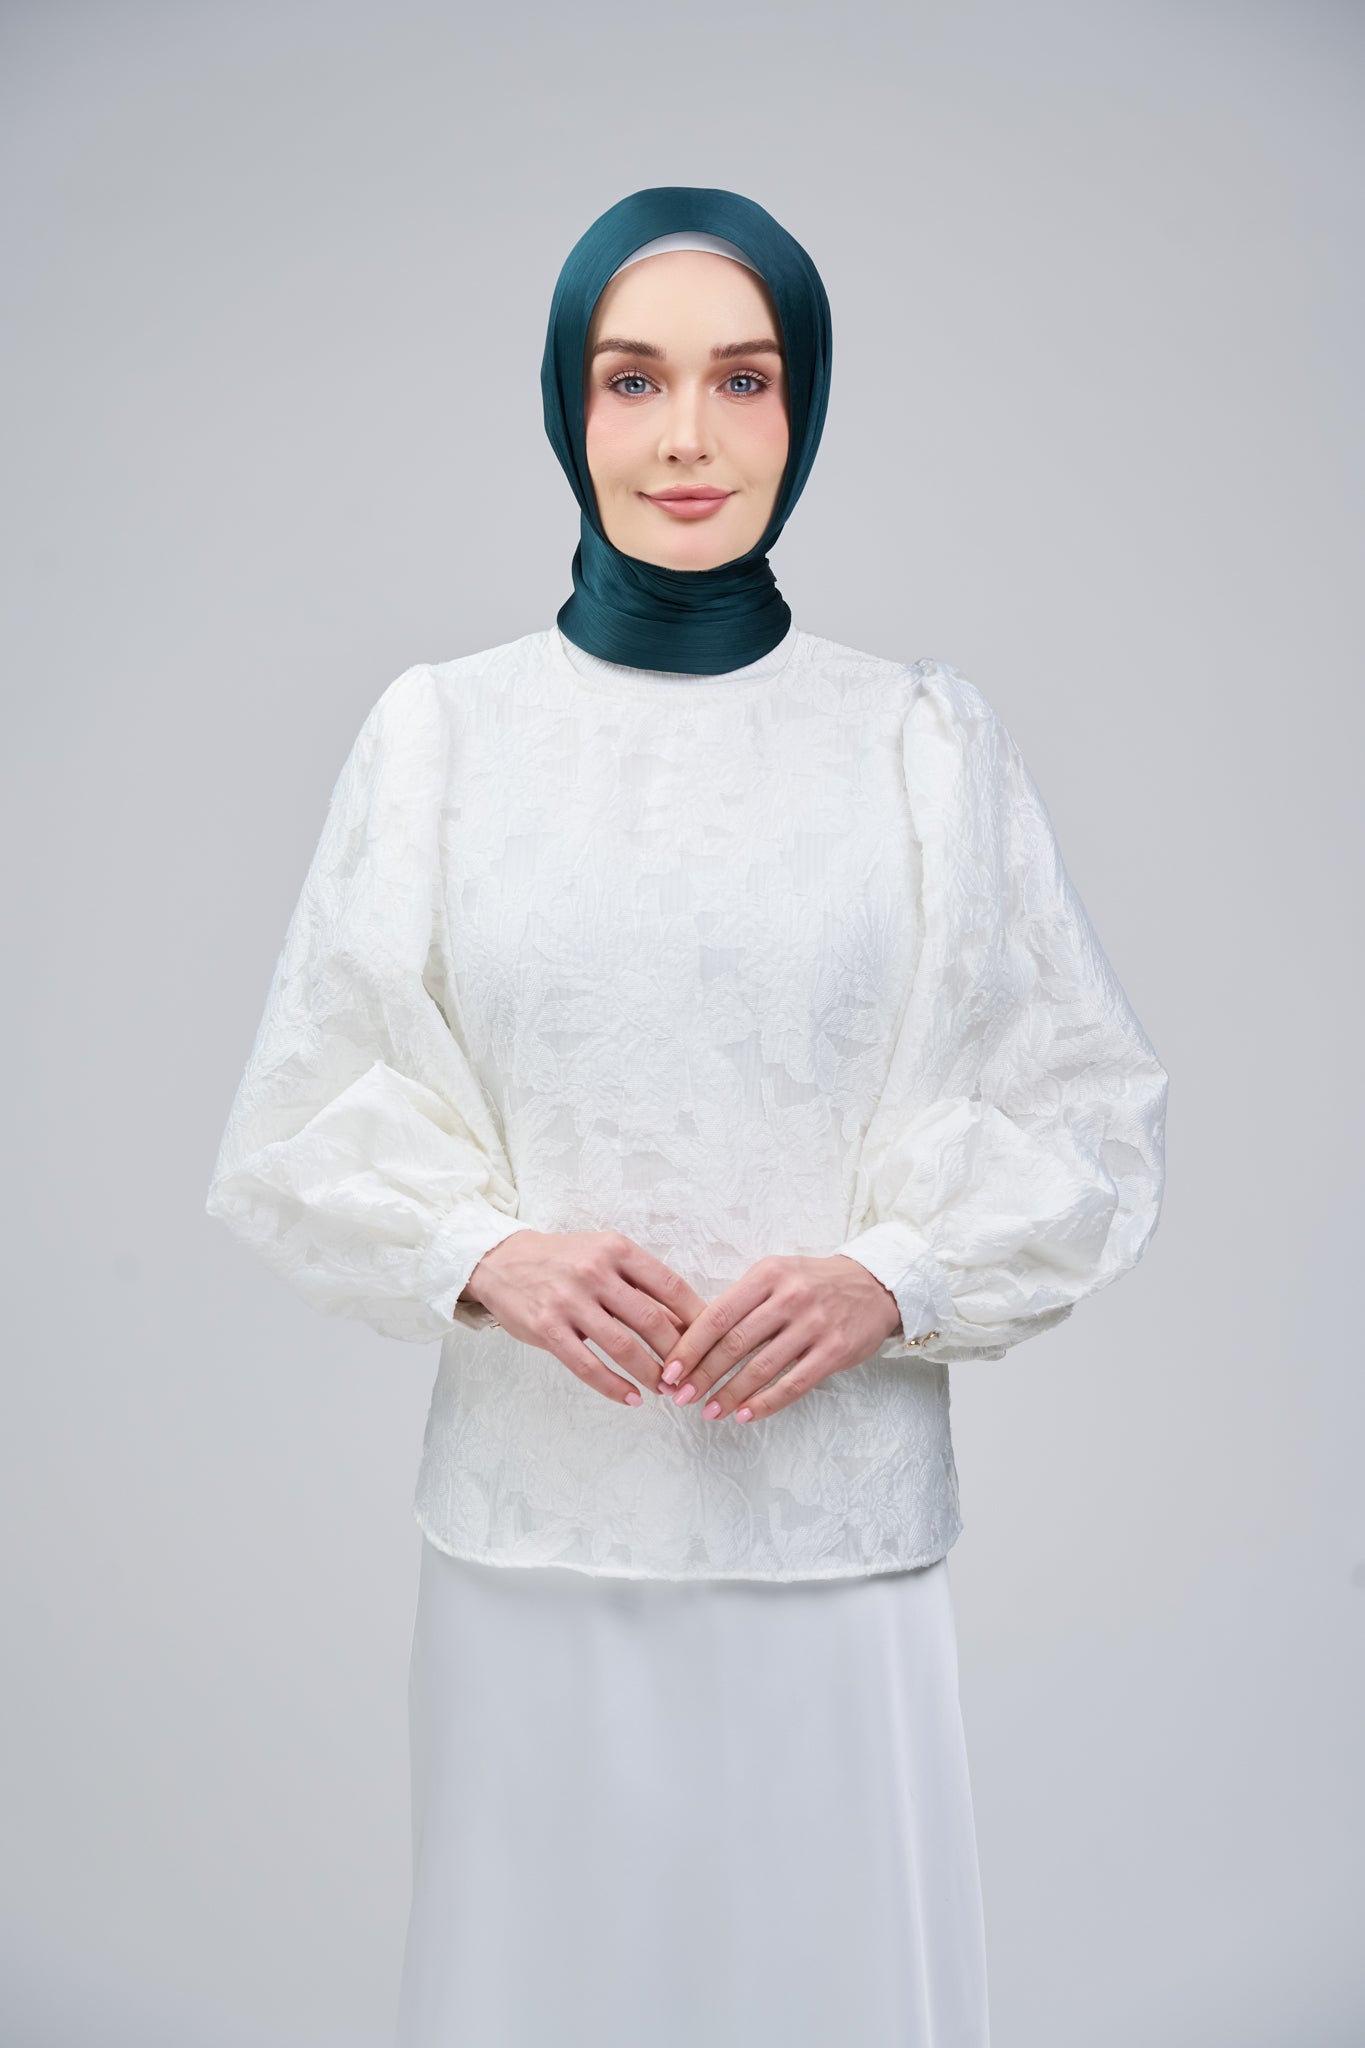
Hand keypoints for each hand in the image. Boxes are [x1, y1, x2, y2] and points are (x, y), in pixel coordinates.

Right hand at [460, 1230, 709, 1405]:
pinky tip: (632, 1398)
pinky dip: (614, 1386)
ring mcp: (569, 1301)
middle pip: (652, 1320)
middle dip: (678, 1353)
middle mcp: (595, 1272)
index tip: (714, 1340)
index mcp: (617, 1250)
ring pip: (623, 1346)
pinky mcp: (547, 1329)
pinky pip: (588, 1366)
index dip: (696, 1317)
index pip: (670, 1286)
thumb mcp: (604, 1256)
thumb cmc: (564, 1260)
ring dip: (651, 1374)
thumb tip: (685, 1323)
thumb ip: (639, 1284)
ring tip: (667, 1389)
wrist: (502, 1260)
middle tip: (693, 1374)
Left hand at [656, 1253, 902, 1423]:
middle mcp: (790, 1297)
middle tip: (681, 1397)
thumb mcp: (775, 1276)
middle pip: (735, 1343)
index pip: (718, 1315)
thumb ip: (741, 1302)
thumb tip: (691, 1339)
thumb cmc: (812, 1284)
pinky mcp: (834, 1351)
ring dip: (729, 1394)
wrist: (873, 1285)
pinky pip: (793, 1384)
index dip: (690, 1347)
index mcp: (767, 1275)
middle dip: (703, 1375)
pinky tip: (744, 1415)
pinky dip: (765, 1403)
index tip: (670, 1371)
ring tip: (709, 1411)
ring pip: (761, 1367)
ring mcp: (814, 1324)